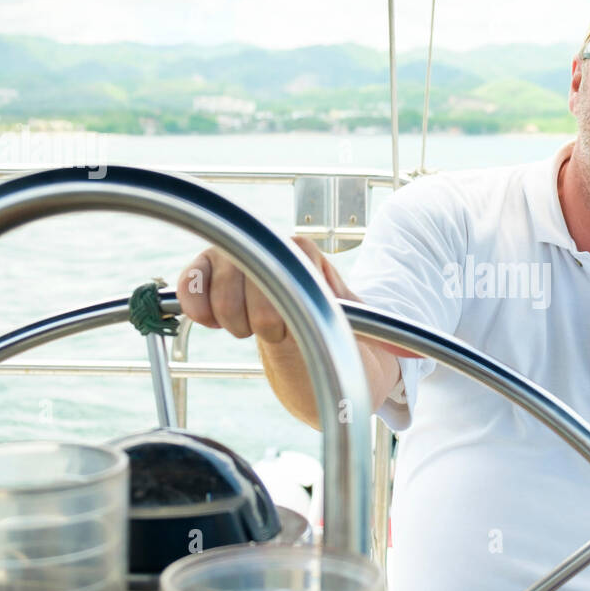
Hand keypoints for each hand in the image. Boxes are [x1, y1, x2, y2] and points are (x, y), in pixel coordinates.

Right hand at [175, 236, 416, 356]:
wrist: (309, 339)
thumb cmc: (337, 335)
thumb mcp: (355, 332)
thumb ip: (367, 329)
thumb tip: (401, 346)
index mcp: (304, 252)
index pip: (274, 271)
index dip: (273, 314)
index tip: (281, 334)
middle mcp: (267, 244)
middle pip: (243, 278)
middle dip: (254, 319)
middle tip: (274, 334)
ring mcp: (235, 253)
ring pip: (213, 285)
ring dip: (228, 319)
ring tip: (250, 328)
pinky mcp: (206, 269)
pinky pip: (187, 282)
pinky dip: (194, 305)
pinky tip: (211, 321)